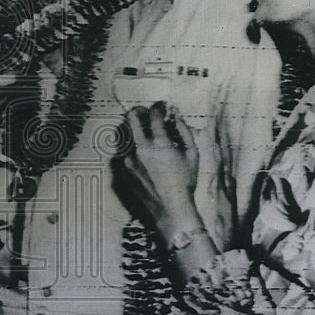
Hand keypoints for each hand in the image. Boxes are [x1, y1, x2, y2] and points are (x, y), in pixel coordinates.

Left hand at [119, 102, 201, 239]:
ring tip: (143, 133)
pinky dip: (131, 147)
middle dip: (139, 111)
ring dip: (133, 128)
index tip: (161, 107)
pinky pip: (123, 151)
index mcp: (159, 143)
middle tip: (145, 113)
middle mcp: (140, 148)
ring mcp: (128, 159)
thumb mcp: (192, 155)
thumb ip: (184, 131)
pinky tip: (141, 153)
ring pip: (124, 133)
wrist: (170, 208)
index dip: (158, 106)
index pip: (153, 114)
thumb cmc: (184, 182)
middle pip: (131, 117)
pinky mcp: (122, 169)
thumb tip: (175, 115)